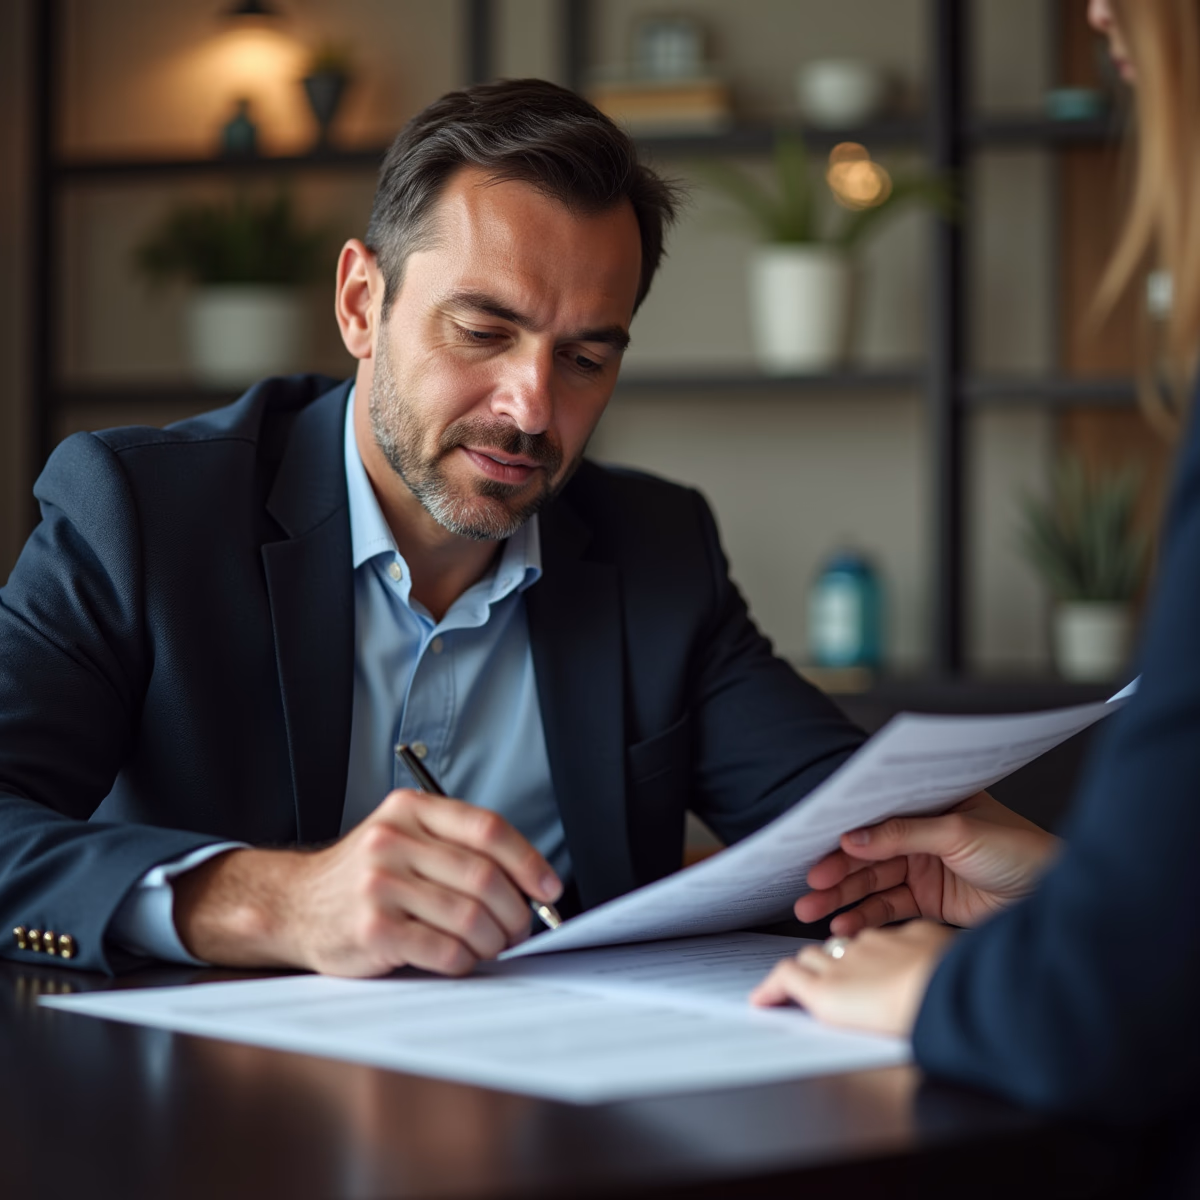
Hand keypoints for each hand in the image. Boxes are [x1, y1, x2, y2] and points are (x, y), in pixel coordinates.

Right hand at [173, 789, 561, 976]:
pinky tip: (461, 959)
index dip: (528, 861)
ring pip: (469, 916)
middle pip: (484, 876)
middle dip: (515, 911)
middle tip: (520, 930)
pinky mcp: (372, 930)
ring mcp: (380, 885)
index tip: (548, 888)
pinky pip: (443, 949)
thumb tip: (528, 882)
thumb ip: (456, 847)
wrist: (294, 905)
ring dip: (494, 940)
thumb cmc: (364, 876)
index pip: (487, 828)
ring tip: (493, 947)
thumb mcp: (404, 838)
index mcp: (411, 811)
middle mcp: (393, 840)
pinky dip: (464, 960)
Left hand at [749, 921, 955, 1036]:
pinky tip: (764, 1000)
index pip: (877, 939)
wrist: (944, 988)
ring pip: (814, 957)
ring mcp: (845, 962)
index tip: (871, 965)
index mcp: (909, 936)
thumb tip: (951, 968)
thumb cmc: (964, 980)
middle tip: (833, 974)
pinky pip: (788, 979)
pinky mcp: (824, 987)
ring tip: (802, 983)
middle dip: (834, 956)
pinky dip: (773, 989)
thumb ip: (945, 957)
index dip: (869, 952)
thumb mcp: (960, 960)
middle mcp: (872, 943)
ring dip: (808, 969)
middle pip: (842, 943)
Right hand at [794, 791, 1059, 934]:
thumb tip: (854, 837)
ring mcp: (923, 869)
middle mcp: (920, 836)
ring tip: (813, 912)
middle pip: (867, 854)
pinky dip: (864, 917)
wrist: (1057, 898)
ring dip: (842, 897)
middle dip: (835, 871)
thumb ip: (903, 834)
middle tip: (809, 888)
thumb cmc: (1022, 851)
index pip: (876, 816)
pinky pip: (887, 908)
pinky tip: (844, 924)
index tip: (814, 845)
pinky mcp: (928, 901)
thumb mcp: (959, 832)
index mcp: (928, 805)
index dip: (844, 832)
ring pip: (871, 883)